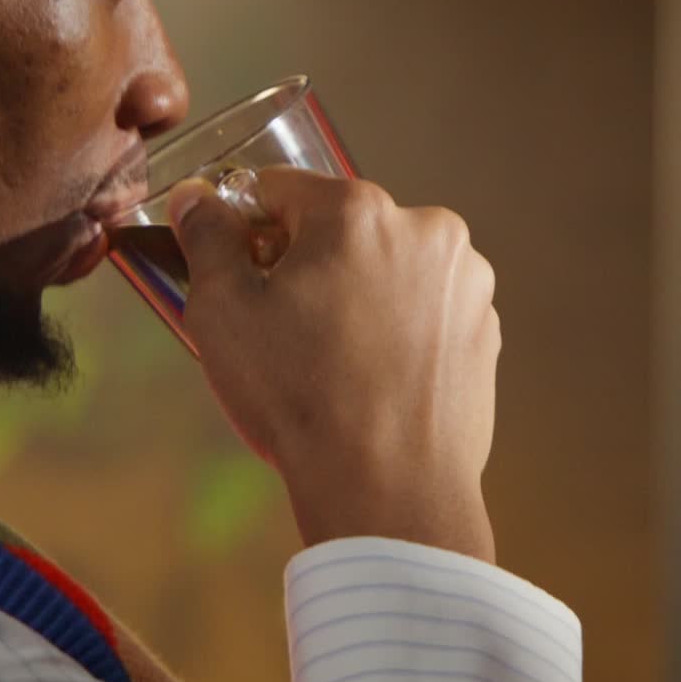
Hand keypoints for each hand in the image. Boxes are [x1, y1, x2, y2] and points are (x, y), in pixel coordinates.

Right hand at [168, 170, 499, 561]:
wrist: (389, 490)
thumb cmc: (302, 400)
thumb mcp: (222, 313)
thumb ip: (207, 239)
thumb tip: (198, 199)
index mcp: (358, 211)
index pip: (280, 190)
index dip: (246, 232)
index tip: (240, 274)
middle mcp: (425, 230)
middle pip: (340, 228)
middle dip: (307, 266)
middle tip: (285, 331)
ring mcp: (464, 283)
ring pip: (386, 268)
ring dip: (357, 294)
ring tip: (333, 362)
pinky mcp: (483, 330)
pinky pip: (424, 309)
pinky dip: (397, 329)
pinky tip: (373, 377)